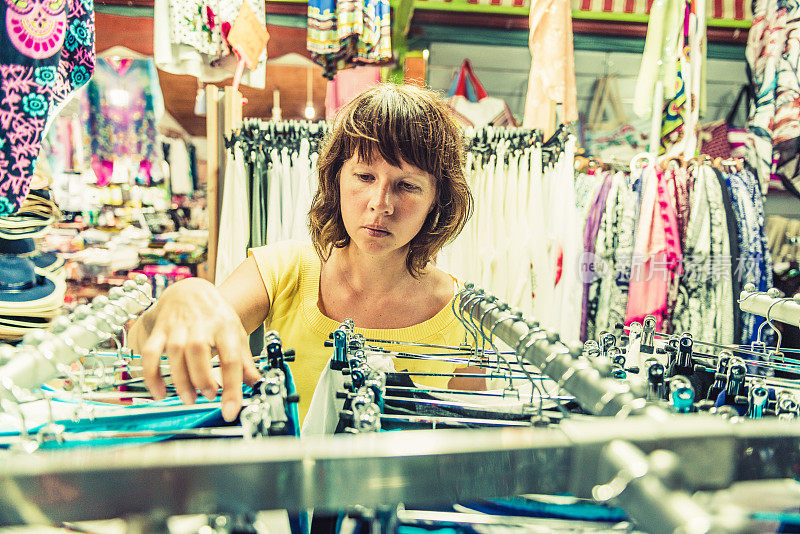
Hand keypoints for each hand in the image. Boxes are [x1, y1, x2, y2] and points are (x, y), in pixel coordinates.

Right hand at [128, 278, 260, 420]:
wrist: (191, 292)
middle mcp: (200, 326)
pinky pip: (150, 354)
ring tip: (189, 398)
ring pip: (175, 354)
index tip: (231, 410)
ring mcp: (177, 328)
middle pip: (199, 352)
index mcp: (224, 327)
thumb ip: (244, 361)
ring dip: (181, 380)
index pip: (231, 359)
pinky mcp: (159, 332)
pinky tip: (160, 393)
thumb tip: (256, 383)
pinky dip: (152, 375)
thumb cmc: (215, 317)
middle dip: (203, 379)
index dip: (232, 387)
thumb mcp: (236, 334)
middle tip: (209, 396)